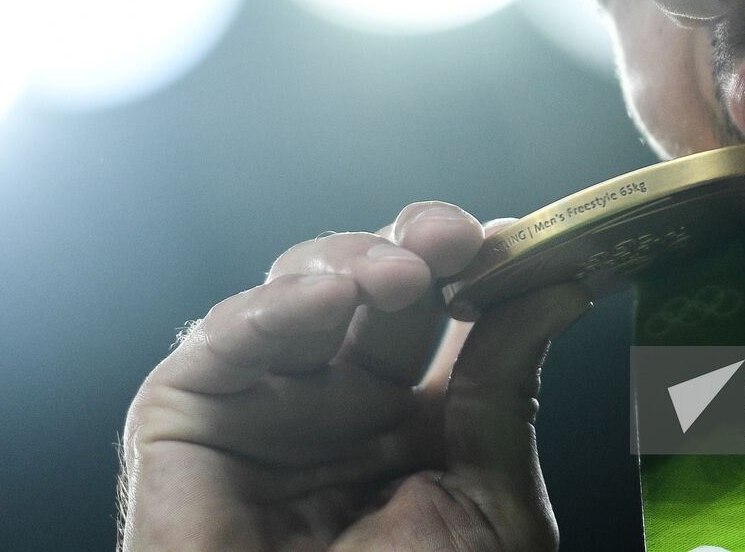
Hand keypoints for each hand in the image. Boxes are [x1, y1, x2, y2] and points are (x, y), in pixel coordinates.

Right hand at [119, 202, 591, 550]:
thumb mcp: (489, 504)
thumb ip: (505, 391)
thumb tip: (558, 287)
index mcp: (414, 417)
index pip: (446, 312)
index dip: (477, 265)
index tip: (520, 239)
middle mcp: (340, 399)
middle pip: (374, 283)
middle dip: (418, 247)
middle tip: (459, 239)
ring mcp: (266, 401)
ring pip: (301, 288)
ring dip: (352, 263)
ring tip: (403, 276)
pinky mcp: (186, 415)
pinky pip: (223, 340)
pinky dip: (273, 308)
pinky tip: (326, 300)